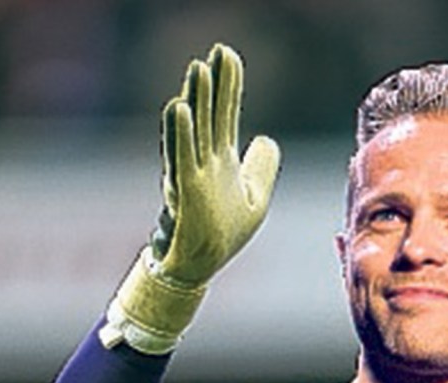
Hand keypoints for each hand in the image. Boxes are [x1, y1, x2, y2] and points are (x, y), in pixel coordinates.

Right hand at [101, 43, 280, 353]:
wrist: (198, 265)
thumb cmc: (223, 233)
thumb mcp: (255, 198)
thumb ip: (261, 168)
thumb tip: (266, 140)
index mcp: (221, 161)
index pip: (225, 115)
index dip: (228, 87)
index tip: (228, 56)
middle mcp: (204, 162)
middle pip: (210, 116)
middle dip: (214, 84)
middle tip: (218, 52)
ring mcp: (192, 175)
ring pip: (194, 131)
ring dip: (197, 100)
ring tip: (199, 69)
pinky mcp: (185, 192)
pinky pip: (180, 158)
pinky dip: (180, 133)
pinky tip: (180, 108)